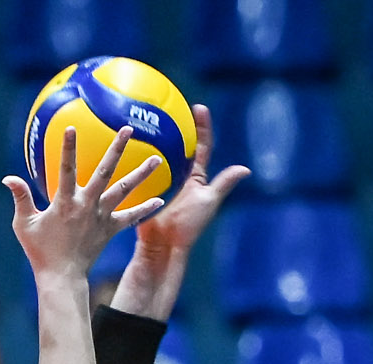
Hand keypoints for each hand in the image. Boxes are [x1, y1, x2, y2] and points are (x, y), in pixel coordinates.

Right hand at [1, 125, 163, 281]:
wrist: (62, 277)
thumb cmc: (40, 251)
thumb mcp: (24, 225)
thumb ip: (20, 199)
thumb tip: (8, 178)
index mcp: (65, 202)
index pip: (66, 168)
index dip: (68, 148)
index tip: (71, 128)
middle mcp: (86, 205)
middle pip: (105, 171)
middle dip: (117, 149)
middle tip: (128, 129)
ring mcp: (101, 216)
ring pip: (124, 190)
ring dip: (141, 174)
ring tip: (157, 159)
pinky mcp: (110, 229)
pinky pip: (130, 218)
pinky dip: (144, 209)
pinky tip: (160, 200)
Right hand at [132, 105, 249, 257]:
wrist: (162, 247)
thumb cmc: (188, 227)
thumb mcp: (208, 201)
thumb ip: (224, 184)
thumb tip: (245, 169)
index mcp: (196, 179)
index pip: (201, 147)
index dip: (202, 127)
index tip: (199, 108)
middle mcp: (179, 179)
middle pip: (179, 147)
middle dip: (178, 127)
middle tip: (172, 107)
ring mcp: (160, 184)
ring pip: (158, 157)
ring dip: (154, 140)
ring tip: (147, 121)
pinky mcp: (144, 191)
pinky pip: (138, 171)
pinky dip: (134, 160)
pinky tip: (126, 147)